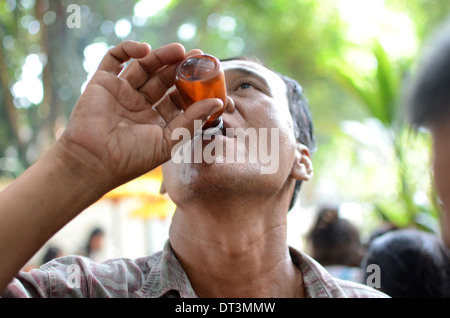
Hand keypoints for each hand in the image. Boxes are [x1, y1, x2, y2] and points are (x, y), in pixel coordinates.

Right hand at [58, 41, 222, 193]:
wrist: (93, 161)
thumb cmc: (131, 157)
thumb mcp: (169, 140)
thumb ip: (193, 120)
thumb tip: (218, 102)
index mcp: (156, 120)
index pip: (176, 97)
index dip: (191, 86)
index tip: (205, 76)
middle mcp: (140, 105)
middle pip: (163, 79)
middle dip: (179, 67)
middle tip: (196, 56)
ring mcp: (121, 93)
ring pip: (144, 67)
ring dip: (161, 56)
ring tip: (179, 50)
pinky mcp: (102, 82)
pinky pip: (114, 59)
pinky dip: (128, 50)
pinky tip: (145, 50)